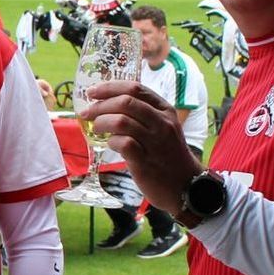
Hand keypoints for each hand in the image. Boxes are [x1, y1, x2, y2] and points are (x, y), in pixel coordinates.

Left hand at [82, 79, 202, 212]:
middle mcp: (162, 123)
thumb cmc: (168, 154)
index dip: (110, 88)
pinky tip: (110, 144)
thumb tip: (107, 105)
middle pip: (126, 102)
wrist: (186, 186)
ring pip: (122, 121)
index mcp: (165, 110)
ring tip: (96, 128)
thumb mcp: (162, 127)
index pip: (135, 89)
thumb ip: (142, 115)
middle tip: (87, 113)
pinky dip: (111, 141)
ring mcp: (155, 142)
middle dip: (100, 105)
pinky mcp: (145, 161)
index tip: (92, 92)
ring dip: (102, 122)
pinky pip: (122, 143)